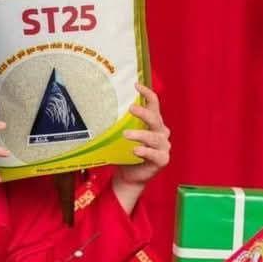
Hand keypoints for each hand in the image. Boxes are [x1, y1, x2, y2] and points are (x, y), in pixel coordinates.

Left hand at [112, 83, 170, 211]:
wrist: (129, 176)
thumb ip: (118, 122)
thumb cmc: (125, 152)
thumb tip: (99, 106)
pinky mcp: (162, 160)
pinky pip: (156, 154)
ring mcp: (164, 147)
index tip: (136, 85)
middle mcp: (161, 133)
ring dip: (140, 134)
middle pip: (155, 119)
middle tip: (130, 109)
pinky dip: (146, 151)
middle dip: (143, 113)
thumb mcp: (121, 134)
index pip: (154, 104)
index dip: (147, 94)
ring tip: (126, 134)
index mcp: (154, 123)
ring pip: (154, 137)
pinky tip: (136, 149)